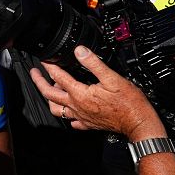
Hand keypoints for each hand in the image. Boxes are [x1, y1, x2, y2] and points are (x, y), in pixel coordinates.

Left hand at [30, 46, 164, 139]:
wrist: (139, 123)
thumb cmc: (129, 103)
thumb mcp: (112, 77)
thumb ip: (93, 63)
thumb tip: (79, 50)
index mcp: (80, 94)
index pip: (58, 77)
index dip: (49, 65)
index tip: (45, 59)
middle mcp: (77, 107)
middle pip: (50, 94)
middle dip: (39, 82)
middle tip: (34, 73)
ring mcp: (82, 117)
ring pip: (57, 109)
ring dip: (50, 98)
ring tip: (49, 89)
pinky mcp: (89, 124)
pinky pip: (72, 121)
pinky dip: (67, 114)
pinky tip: (69, 110)